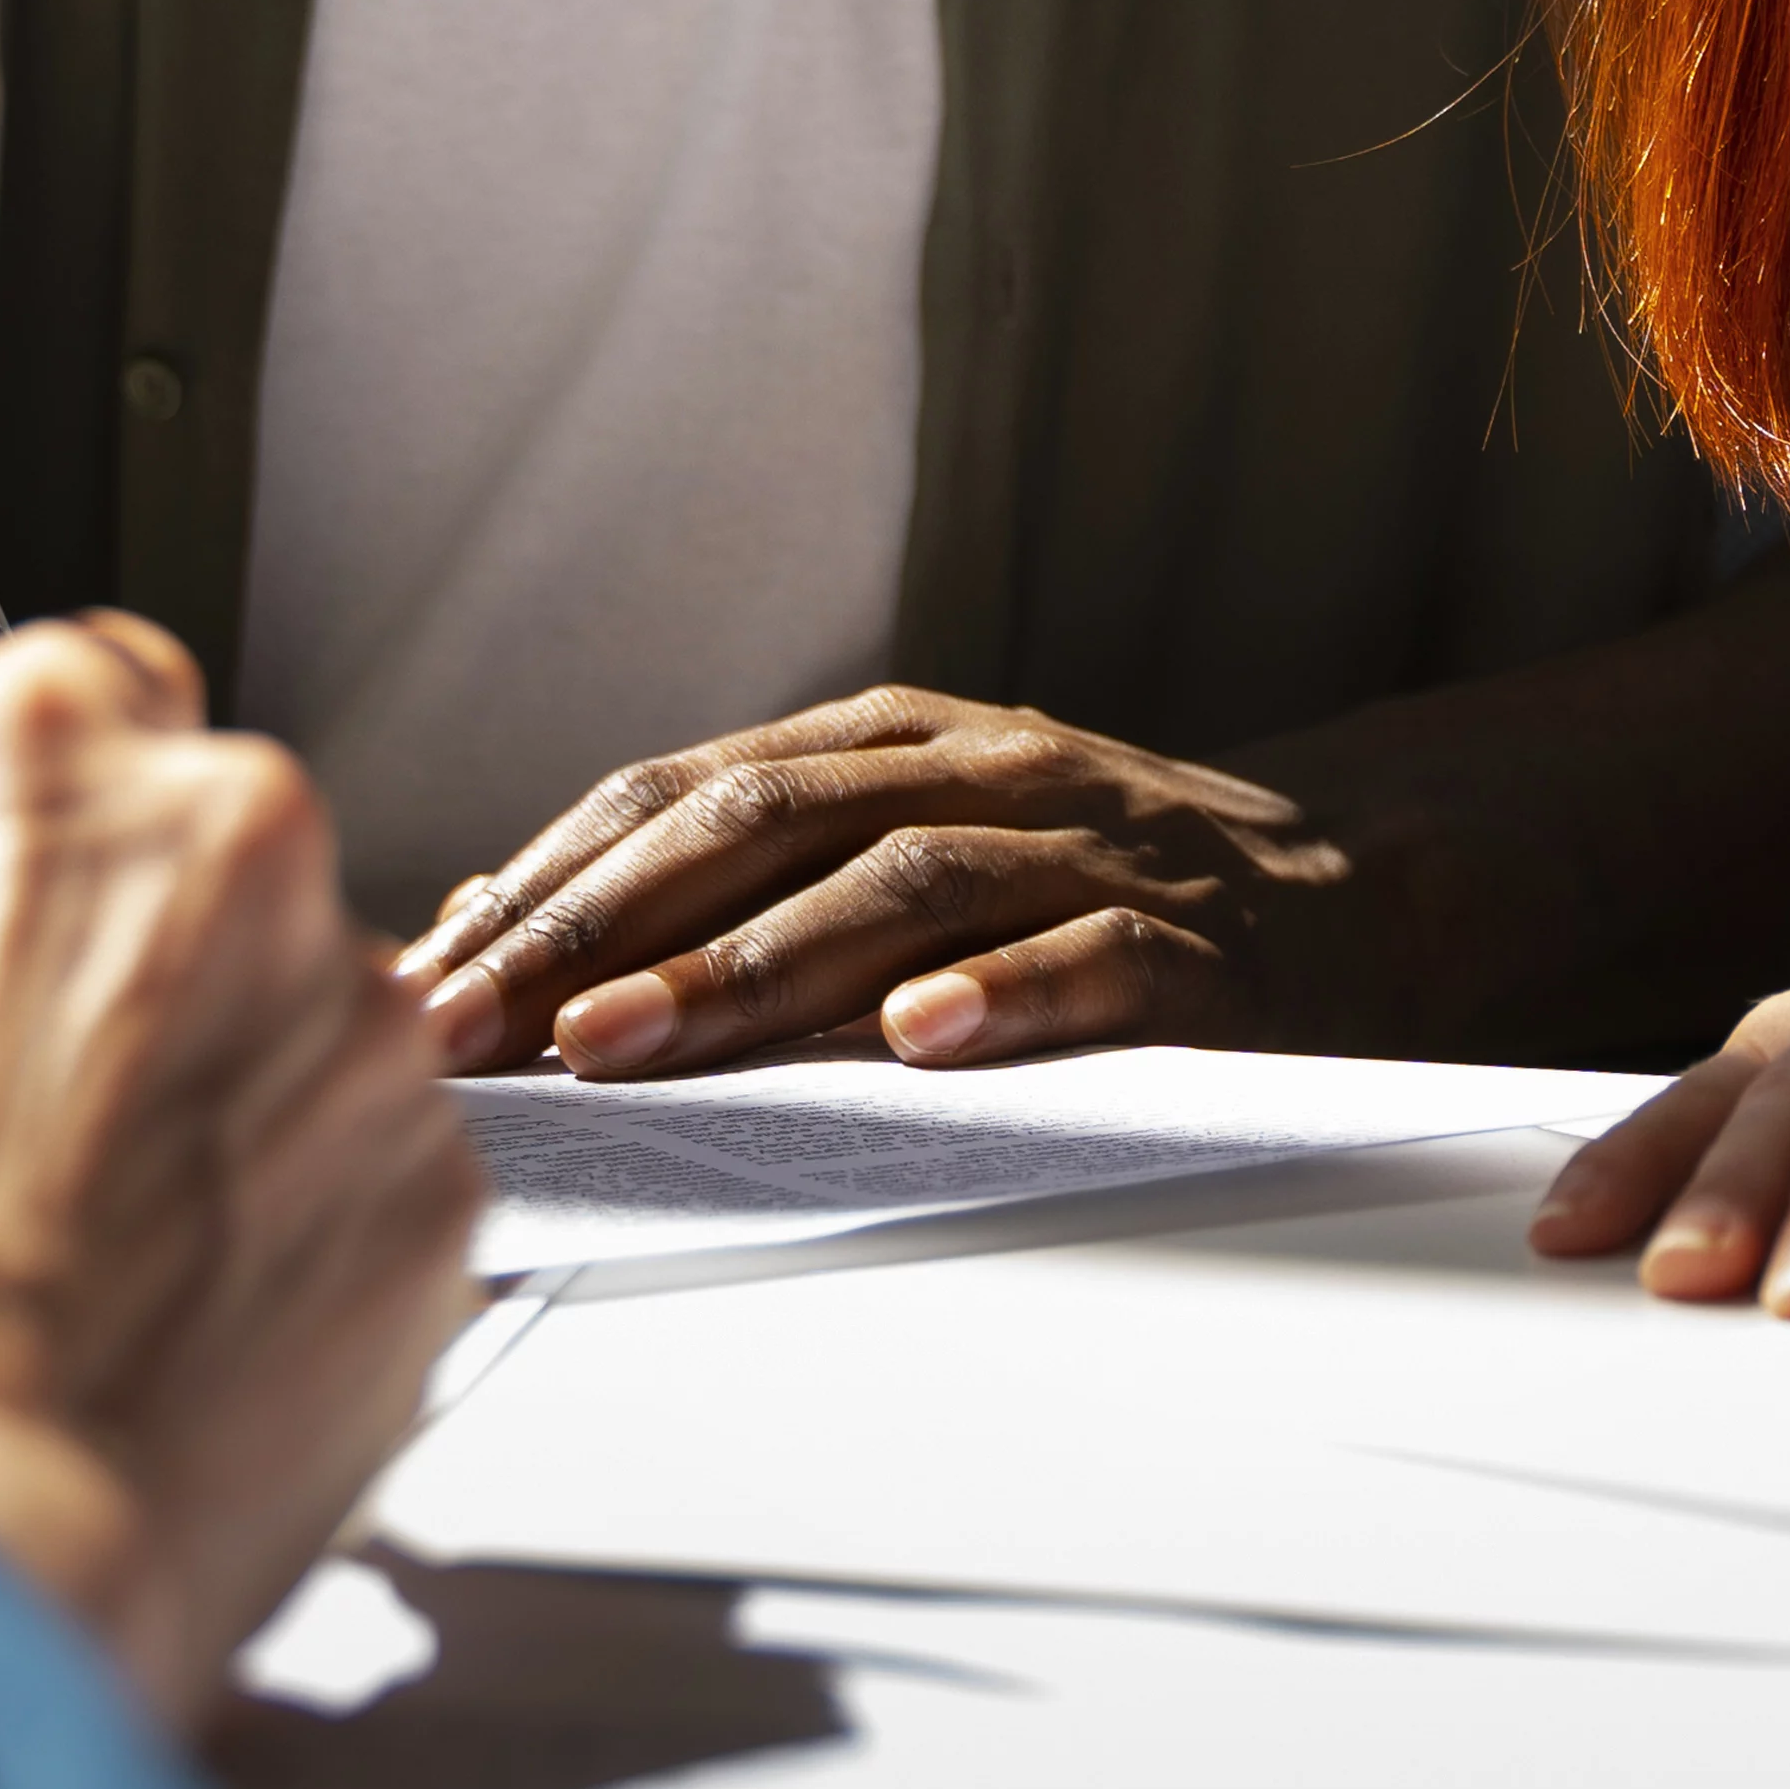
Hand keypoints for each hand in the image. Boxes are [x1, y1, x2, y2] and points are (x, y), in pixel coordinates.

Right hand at [0, 618, 477, 1714]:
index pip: (93, 699)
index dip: (68, 845)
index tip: (45, 929)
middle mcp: (204, 823)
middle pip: (225, 861)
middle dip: (164, 986)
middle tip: (51, 1149)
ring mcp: (346, 989)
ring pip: (313, 1029)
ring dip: (242, 1124)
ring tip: (105, 1280)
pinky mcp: (442, 1156)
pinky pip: (381, 1179)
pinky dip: (312, 1252)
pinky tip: (193, 1347)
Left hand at [392, 683, 1370, 1076]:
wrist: (1368, 895)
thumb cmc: (1094, 896)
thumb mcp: (918, 855)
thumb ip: (746, 885)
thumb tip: (511, 944)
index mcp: (893, 742)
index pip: (677, 792)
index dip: (544, 885)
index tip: (421, 983)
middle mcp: (980, 769)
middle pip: (759, 820)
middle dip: (597, 928)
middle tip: (470, 1031)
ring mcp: (1091, 845)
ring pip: (898, 888)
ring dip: (749, 967)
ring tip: (629, 1044)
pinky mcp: (1199, 942)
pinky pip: (1090, 960)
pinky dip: (1000, 996)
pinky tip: (918, 1046)